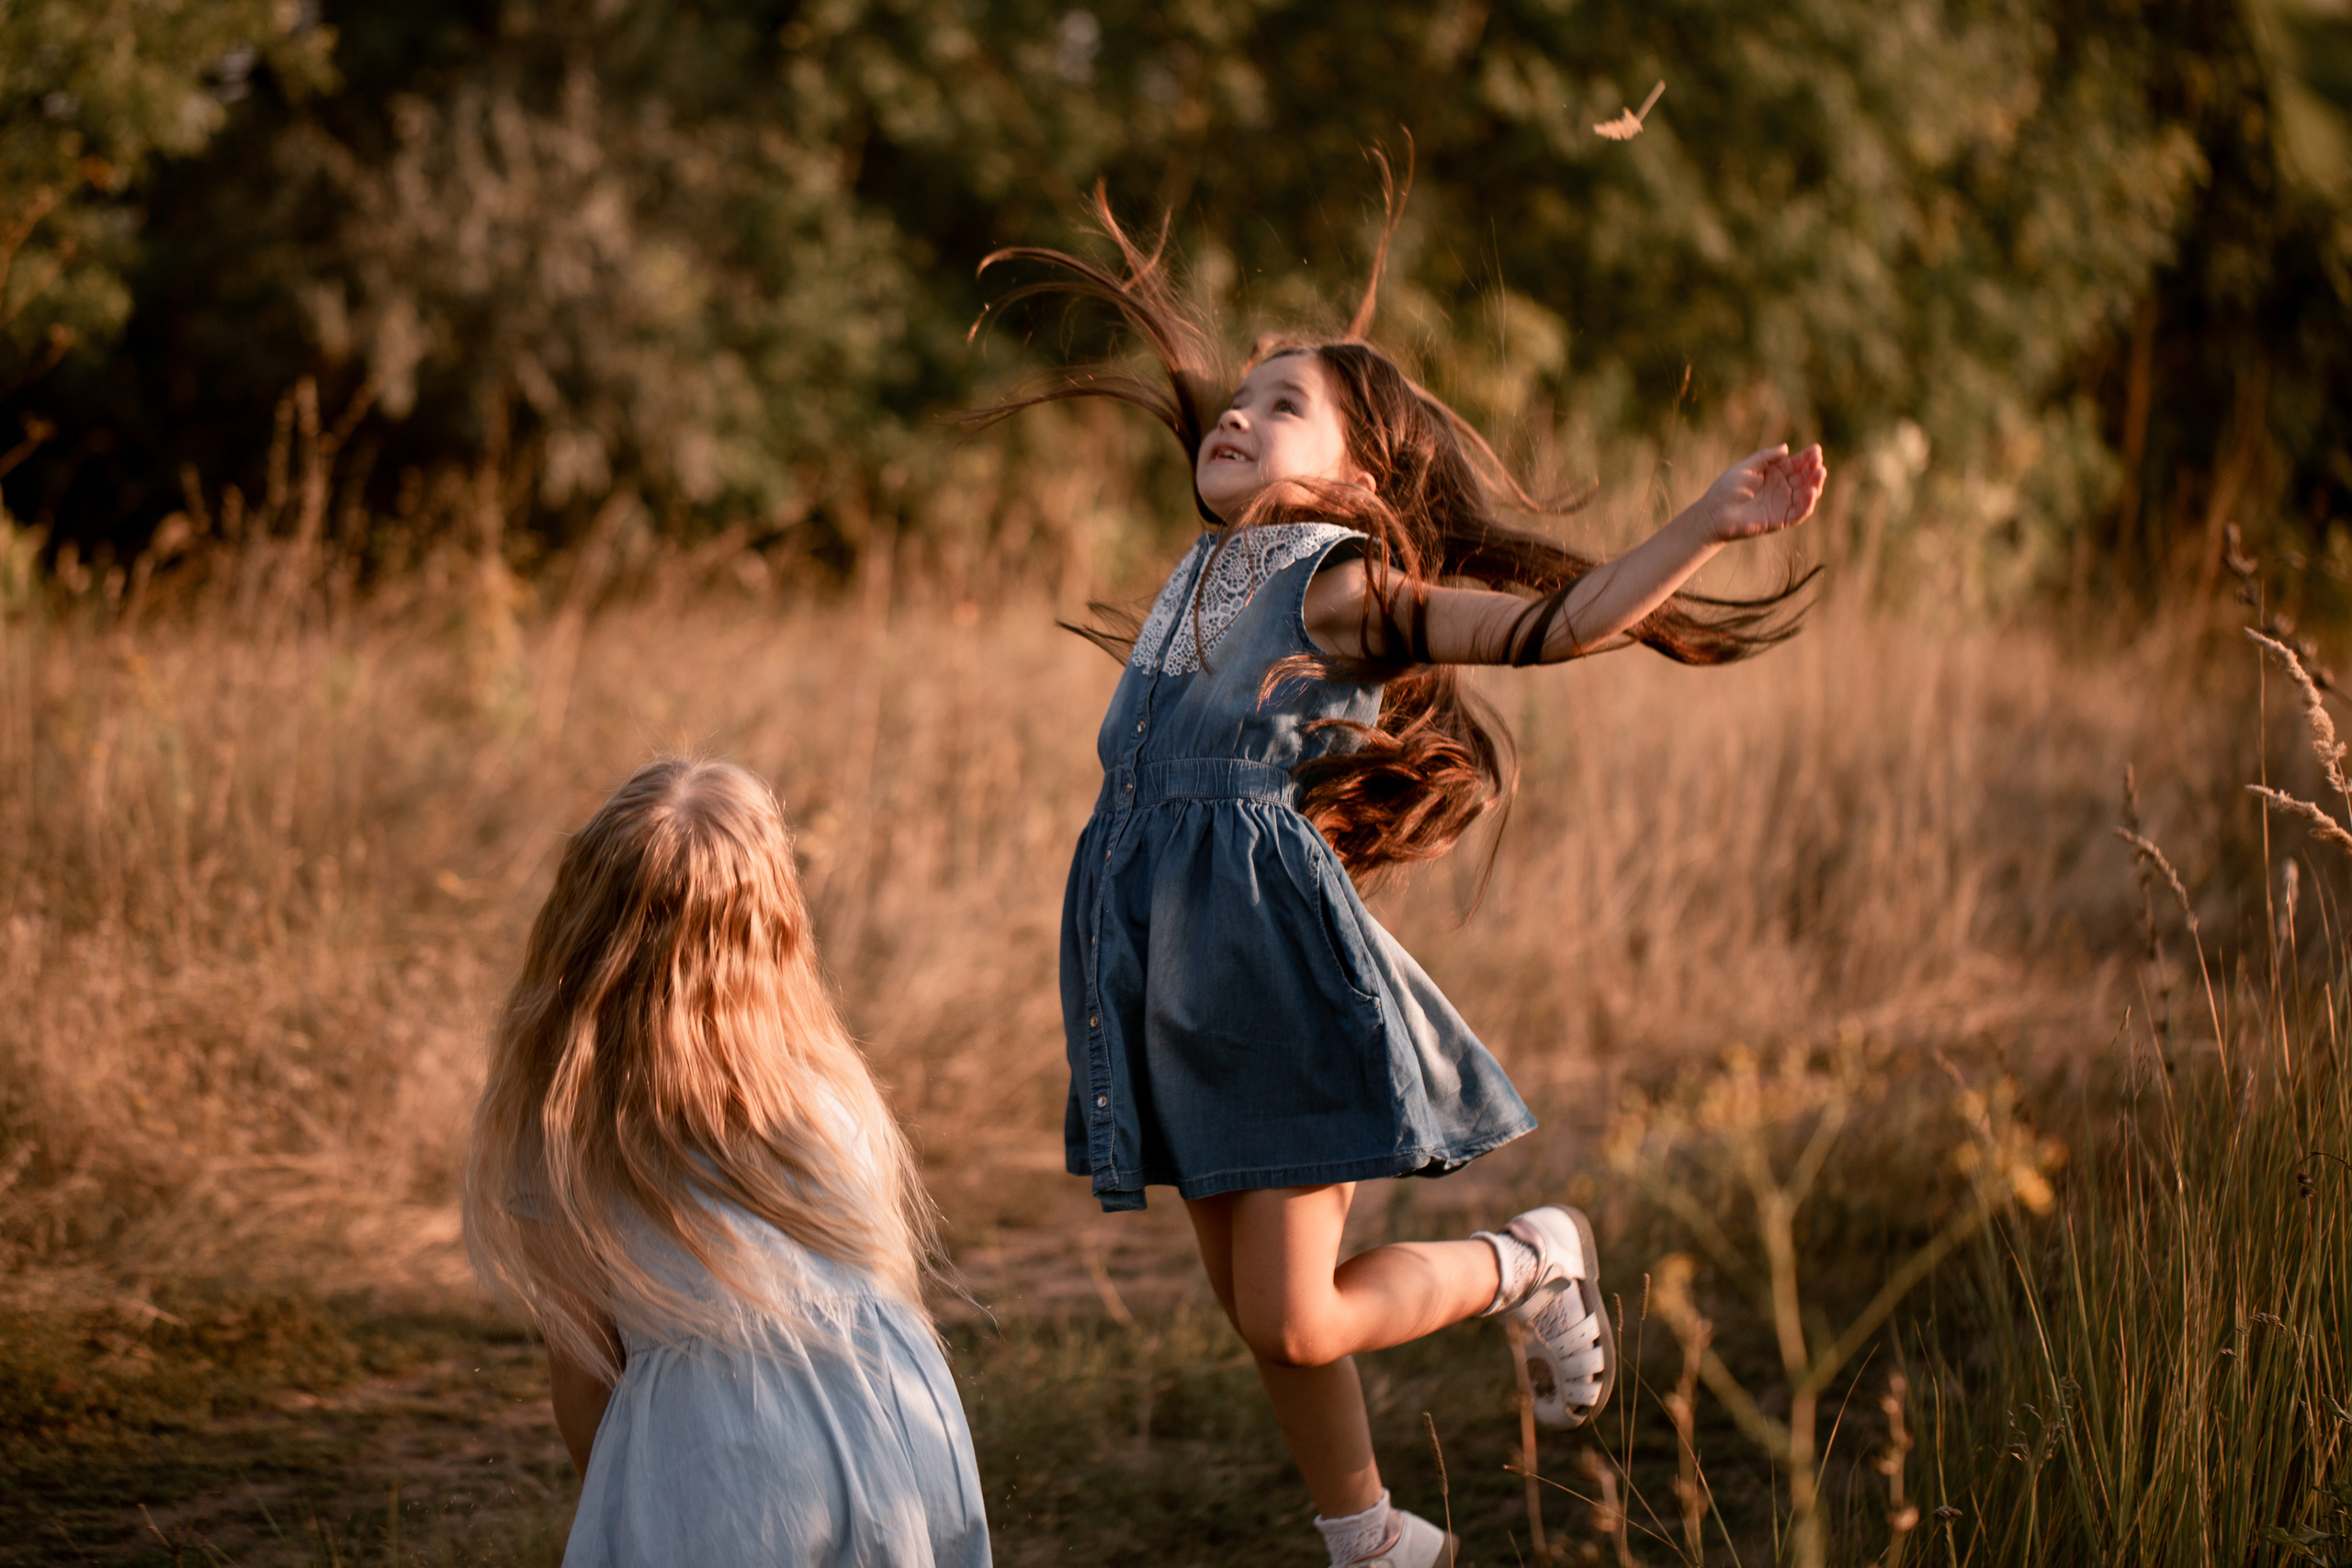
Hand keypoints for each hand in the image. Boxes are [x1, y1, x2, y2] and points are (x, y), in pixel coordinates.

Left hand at [1700, 444, 1826, 540]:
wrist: (1713, 513)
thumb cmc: (1726, 489)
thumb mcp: (1746, 467)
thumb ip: (1765, 457)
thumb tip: (1786, 448)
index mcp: (1775, 475)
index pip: (1796, 465)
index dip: (1807, 457)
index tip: (1816, 449)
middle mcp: (1782, 489)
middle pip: (1804, 478)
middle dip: (1814, 468)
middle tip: (1818, 459)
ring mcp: (1782, 505)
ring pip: (1806, 495)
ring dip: (1816, 484)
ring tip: (1821, 472)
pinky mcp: (1780, 520)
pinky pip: (1799, 513)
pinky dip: (1807, 503)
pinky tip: (1812, 491)